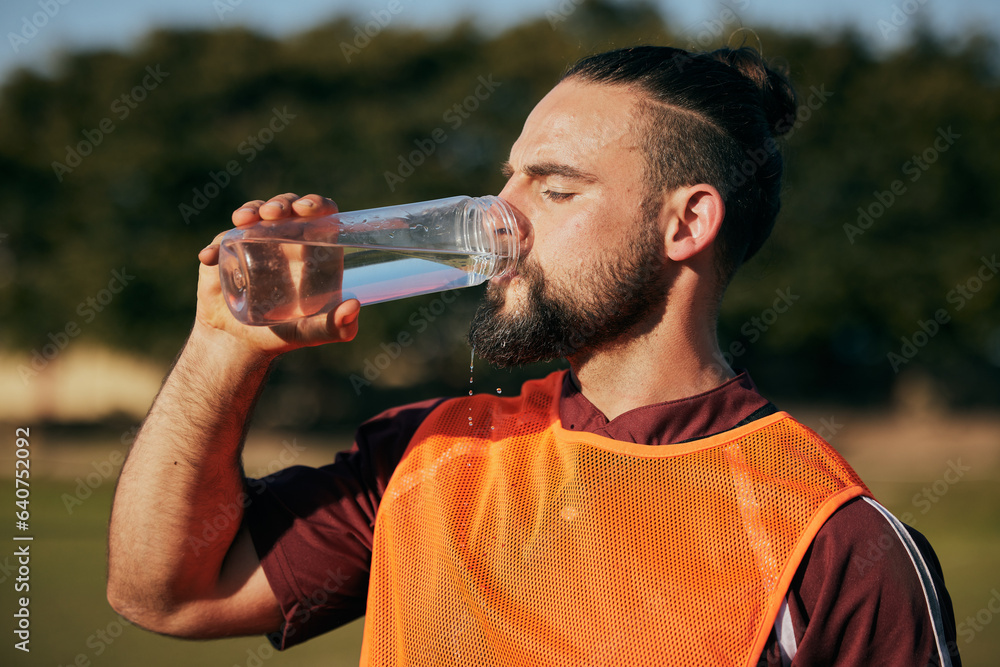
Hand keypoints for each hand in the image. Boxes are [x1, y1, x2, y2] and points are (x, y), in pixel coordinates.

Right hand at [195, 193, 360, 356]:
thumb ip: (337, 326)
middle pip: (289, 206)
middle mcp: (287, 239)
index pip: (321, 215)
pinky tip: (210, 257)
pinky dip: (217, 244)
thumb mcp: (312, 333)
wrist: (239, 342)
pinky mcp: (228, 248)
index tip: (307, 210)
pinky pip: (223, 237)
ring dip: (252, 209)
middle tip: (273, 215)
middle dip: (282, 203)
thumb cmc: (283, 334)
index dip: (317, 204)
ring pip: (257, 211)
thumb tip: (353, 306)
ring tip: (244, 221)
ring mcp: (256, 240)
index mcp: (314, 250)